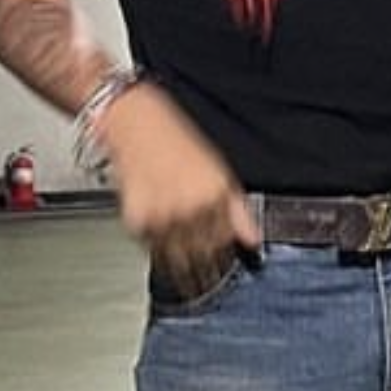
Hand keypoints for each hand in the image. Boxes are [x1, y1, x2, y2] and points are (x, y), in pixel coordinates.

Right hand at [99, 83, 260, 298]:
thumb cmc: (177, 141)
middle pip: (200, 256)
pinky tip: (157, 226)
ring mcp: (163, 217)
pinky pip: (149, 247)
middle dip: (201, 264)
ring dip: (177, 258)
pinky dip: (154, 243)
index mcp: (215, 196)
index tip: (219, 266)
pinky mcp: (137, 221)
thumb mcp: (219, 172)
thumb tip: (253, 241)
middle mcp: (191, 209)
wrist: (136, 124)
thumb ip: (239, 211)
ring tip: (174, 243)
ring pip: (174, 258)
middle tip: (196, 263)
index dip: (222, 257)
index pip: (223, 244)